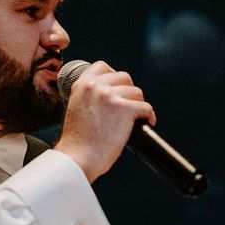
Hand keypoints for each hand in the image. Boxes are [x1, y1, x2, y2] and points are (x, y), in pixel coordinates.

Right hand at [54, 60, 154, 181]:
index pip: (102, 67)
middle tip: (128, 106)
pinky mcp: (125, 109)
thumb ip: (90, 97)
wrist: (78, 158)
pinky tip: (146, 123)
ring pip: (136, 92)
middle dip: (128, 91)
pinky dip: (148, 116)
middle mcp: (95, 86)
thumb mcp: (76, 108)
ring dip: (138, 105)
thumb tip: (112, 93)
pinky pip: (146, 107)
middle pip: (123, 77)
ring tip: (135, 118)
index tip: (117, 87)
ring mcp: (110, 96)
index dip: (113, 76)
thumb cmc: (77, 141)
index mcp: (81, 85)